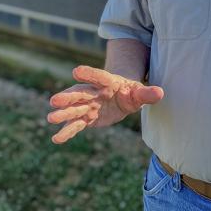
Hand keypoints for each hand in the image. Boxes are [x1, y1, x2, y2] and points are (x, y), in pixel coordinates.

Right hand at [47, 65, 163, 144]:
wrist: (121, 98)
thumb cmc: (130, 92)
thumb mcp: (139, 93)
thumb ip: (147, 93)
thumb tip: (160, 93)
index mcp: (107, 82)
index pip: (97, 76)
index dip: (88, 74)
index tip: (76, 71)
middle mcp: (93, 93)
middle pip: (80, 94)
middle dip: (67, 97)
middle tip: (54, 100)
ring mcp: (87, 106)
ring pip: (74, 110)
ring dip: (62, 114)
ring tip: (50, 118)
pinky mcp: (86, 119)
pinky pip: (75, 125)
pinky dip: (66, 132)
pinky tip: (56, 139)